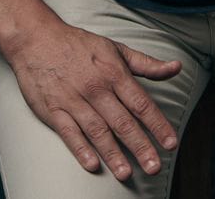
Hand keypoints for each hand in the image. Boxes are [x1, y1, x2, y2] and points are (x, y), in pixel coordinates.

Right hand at [0, 19, 181, 180]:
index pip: (142, 104)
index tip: (171, 144)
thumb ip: (147, 64)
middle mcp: (96, 89)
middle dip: (140, 146)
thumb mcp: (117, 49)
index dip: (158, 125)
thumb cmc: (80, 45)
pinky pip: (69, 133)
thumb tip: (176, 67)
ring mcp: (74, 101)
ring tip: (126, 174)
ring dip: (113, 154)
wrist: (37, 40)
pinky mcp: (53, 110)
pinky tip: (92, 165)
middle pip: (123, 122)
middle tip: (154, 168)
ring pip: (98, 132)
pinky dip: (80, 149)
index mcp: (115, 73)